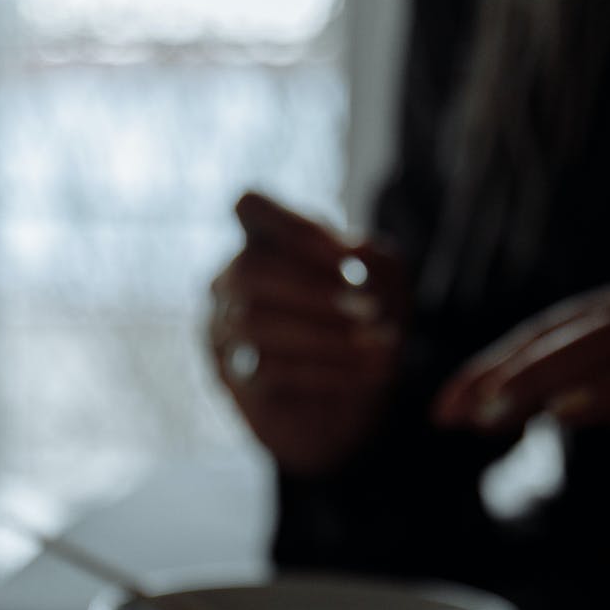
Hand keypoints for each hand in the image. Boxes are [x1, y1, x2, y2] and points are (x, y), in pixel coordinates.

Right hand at [209, 192, 406, 475]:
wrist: (356, 403)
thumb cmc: (365, 327)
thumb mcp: (386, 284)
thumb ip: (372, 259)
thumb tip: (351, 258)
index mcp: (265, 242)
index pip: (250, 206)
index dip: (296, 227)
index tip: (348, 259)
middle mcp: (231, 282)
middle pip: (249, 270)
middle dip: (313, 290)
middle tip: (369, 310)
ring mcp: (224, 333)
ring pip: (254, 322)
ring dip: (325, 333)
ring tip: (379, 344)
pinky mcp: (235, 381)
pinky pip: (268, 369)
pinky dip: (328, 369)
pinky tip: (372, 372)